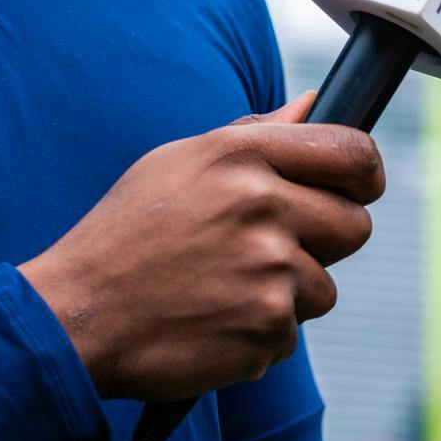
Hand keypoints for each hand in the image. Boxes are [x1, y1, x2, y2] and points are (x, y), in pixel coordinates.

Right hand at [18, 92, 384, 400]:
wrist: (74, 317)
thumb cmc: (125, 234)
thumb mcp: (179, 162)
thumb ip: (256, 133)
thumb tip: (313, 105)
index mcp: (243, 156)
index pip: (354, 153)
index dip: (366, 175)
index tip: (357, 190)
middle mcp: (263, 206)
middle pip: (356, 227)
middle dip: (327, 242)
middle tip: (276, 250)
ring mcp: (268, 270)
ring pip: (324, 287)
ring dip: (286, 295)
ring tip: (223, 289)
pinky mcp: (265, 329)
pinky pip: (290, 334)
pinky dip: (258, 336)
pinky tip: (211, 321)